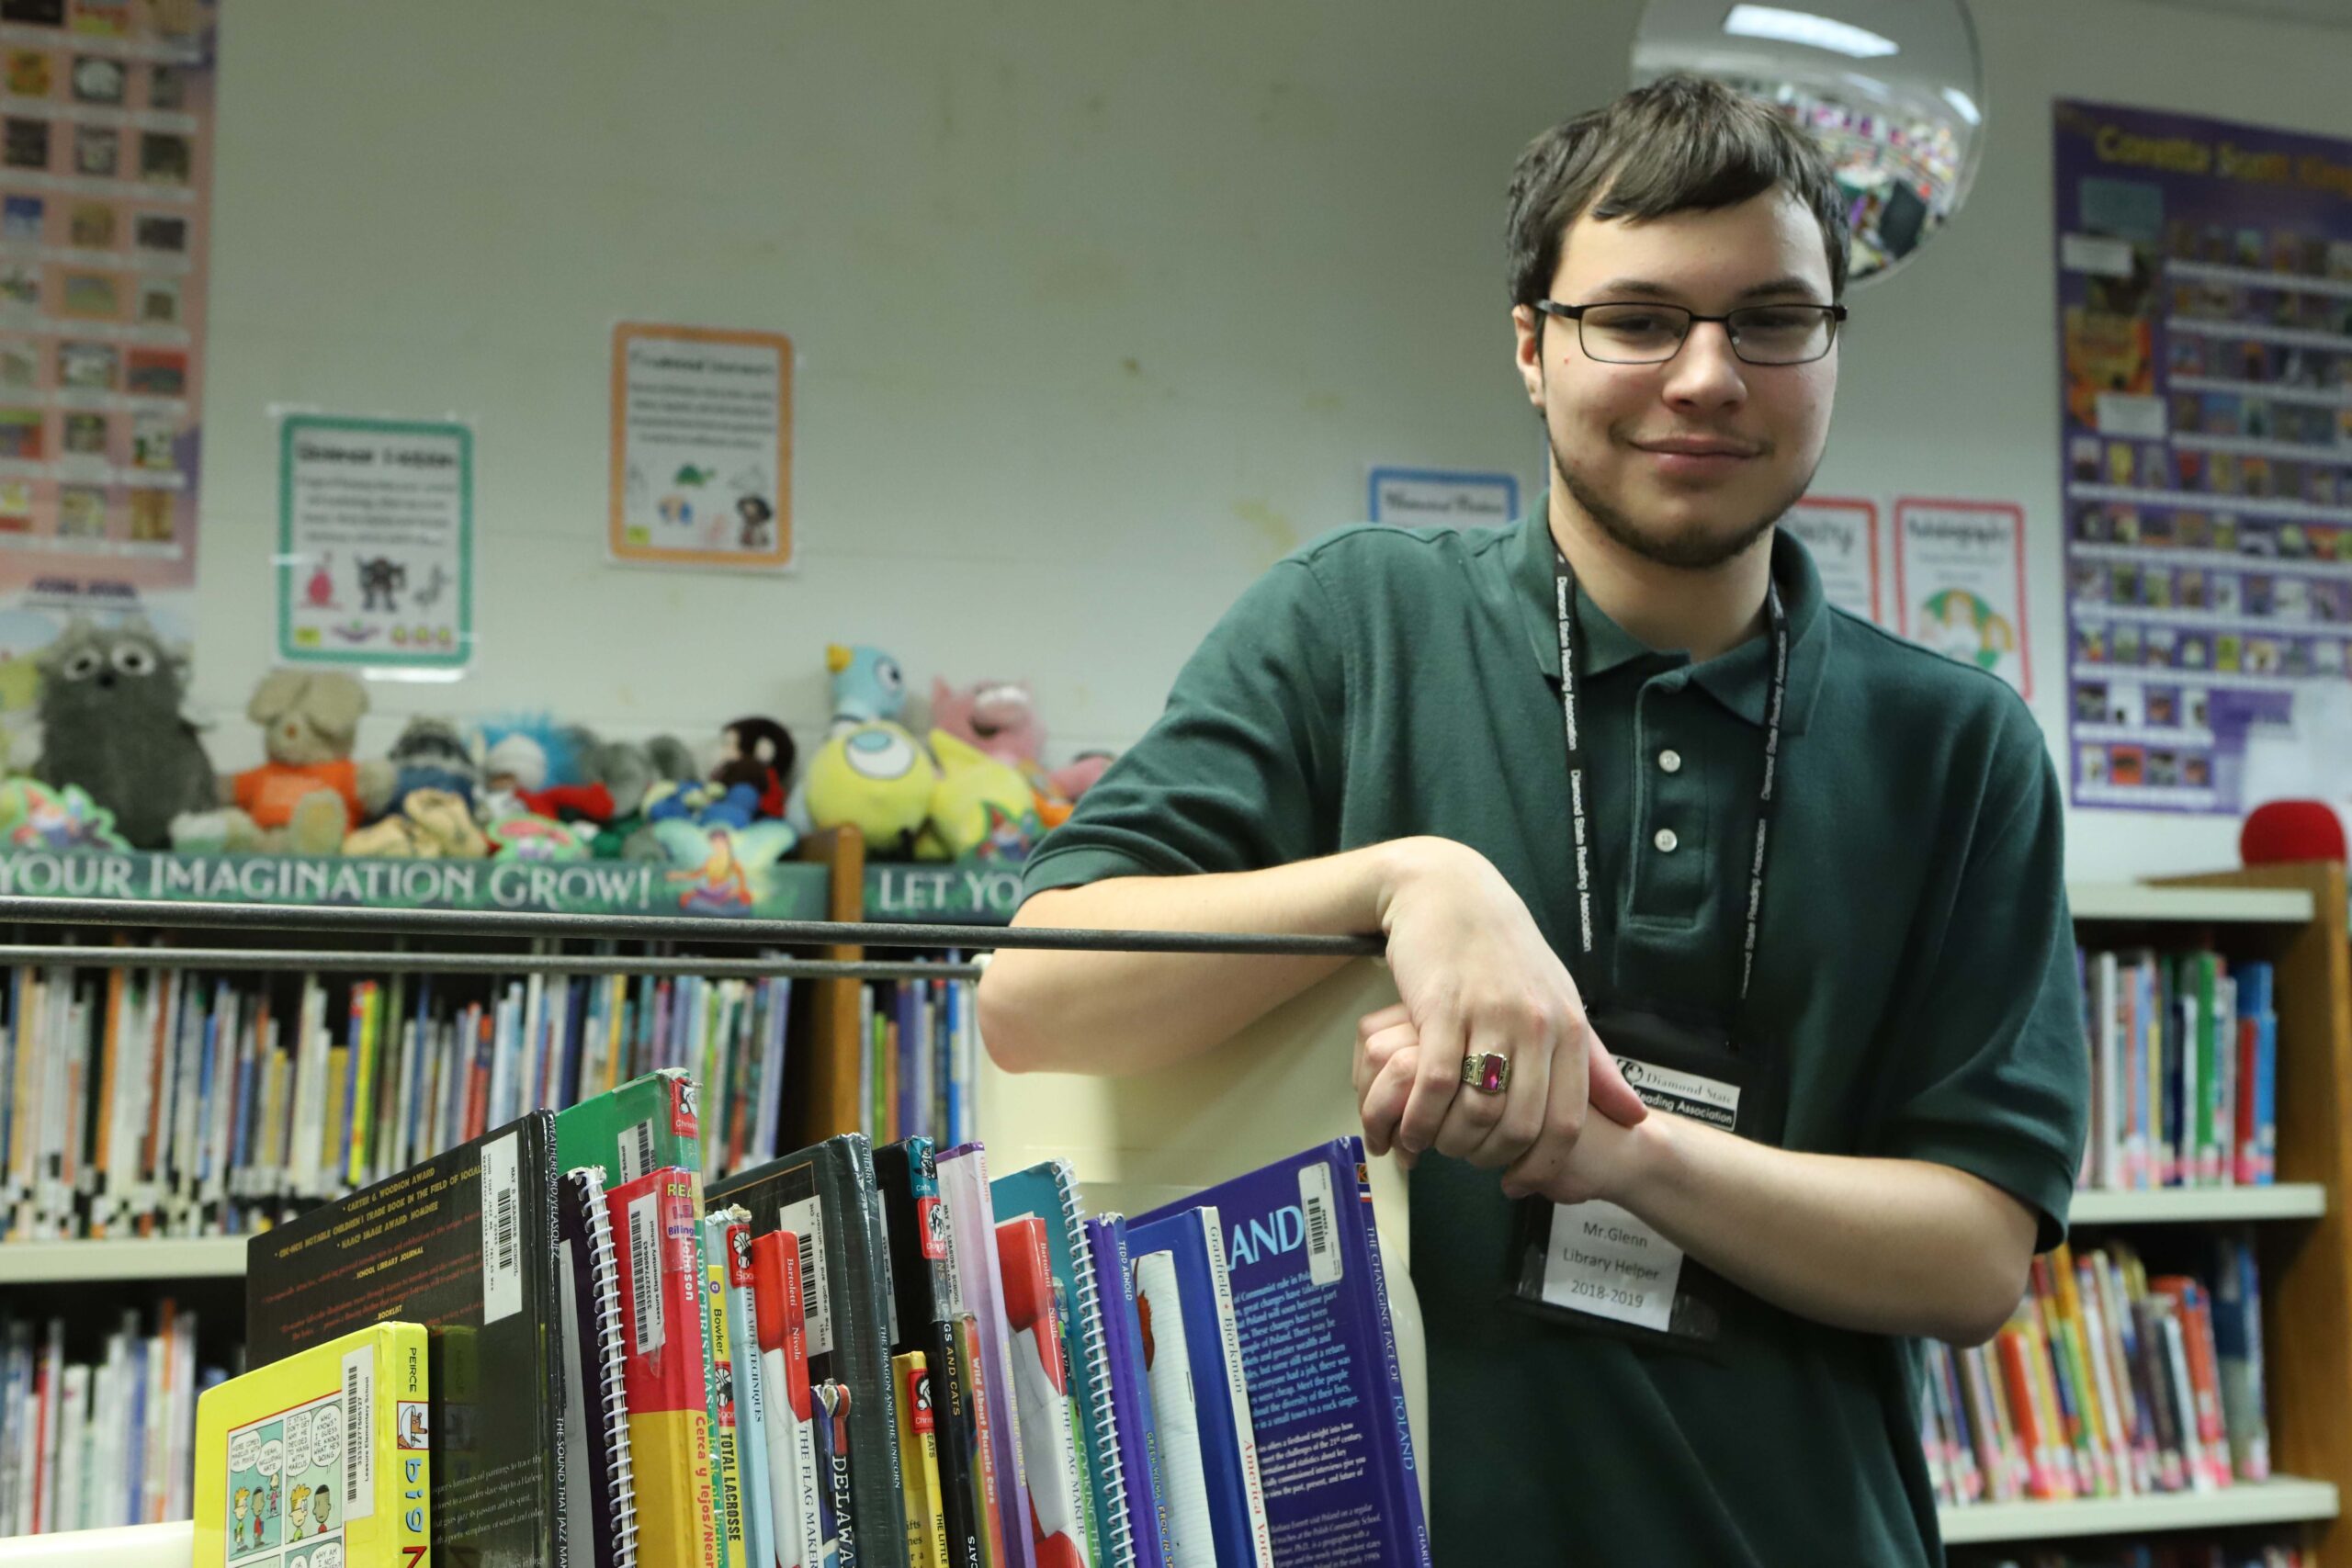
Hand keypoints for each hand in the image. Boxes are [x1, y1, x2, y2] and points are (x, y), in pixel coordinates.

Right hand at [1359, 838, 1645, 1179]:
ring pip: (1476, 1109)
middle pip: (1519, 1125)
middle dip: (1489, 1158)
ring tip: (1432, 1146)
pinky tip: (1409, 1127)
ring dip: (1450, 1142)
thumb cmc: (1504, 952)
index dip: (1543, 1165)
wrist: (1449, 891)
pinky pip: (1432, 1082)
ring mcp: (1488, 1014)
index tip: (1520, 1184)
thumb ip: (1595, 1062)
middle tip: (1466, 1162)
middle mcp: (1535, 1023)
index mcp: (1568, 1026)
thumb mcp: (1560, 1000)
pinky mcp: (1440, 1007)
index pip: (1567, 1121)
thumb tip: (1635, 1115)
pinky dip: (1419, 1117)